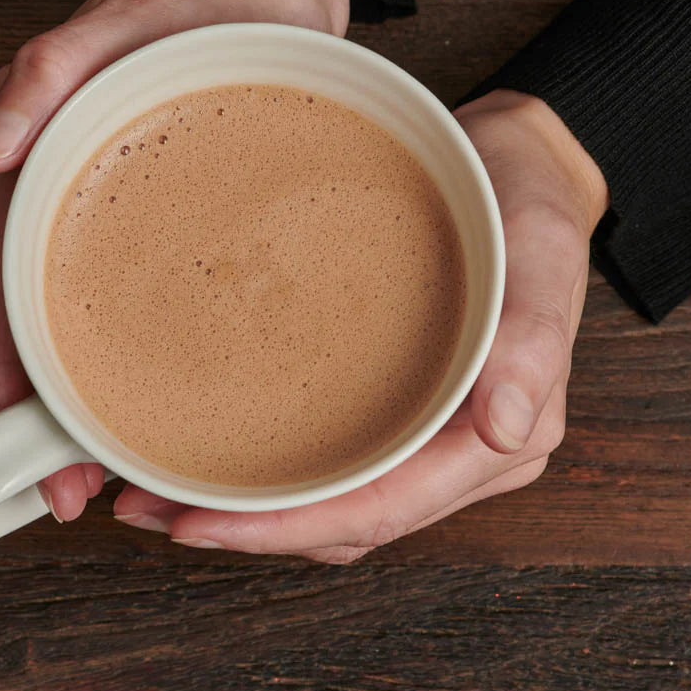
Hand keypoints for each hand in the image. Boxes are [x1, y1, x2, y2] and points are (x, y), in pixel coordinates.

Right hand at [0, 0, 351, 522]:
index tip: (21, 439)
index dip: (2, 362)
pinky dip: (127, 356)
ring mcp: (115, 211)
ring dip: (77, 396)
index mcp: (42, 156)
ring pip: (73, 318)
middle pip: (28, 316)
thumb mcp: (135, 17)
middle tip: (69, 489)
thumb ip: (56, 66)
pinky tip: (149, 399)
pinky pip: (131, 297)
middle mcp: (67, 193)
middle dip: (38, 407)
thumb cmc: (207, 2)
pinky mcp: (167, 222)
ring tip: (102, 470)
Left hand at [114, 90, 609, 561]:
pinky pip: (335, 457)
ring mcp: (430, 430)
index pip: (384, 509)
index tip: (202, 525)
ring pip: (335, 499)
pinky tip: (222, 448)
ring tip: (161, 491)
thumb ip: (533, 337)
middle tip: (150, 509)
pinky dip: (277, 467)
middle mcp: (463, 449)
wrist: (513, 162)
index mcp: (504, 434)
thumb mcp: (540, 247)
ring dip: (254, 509)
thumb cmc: (524, 200)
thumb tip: (507, 429)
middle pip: (347, 521)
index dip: (290, 529)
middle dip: (249, 528)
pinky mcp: (401, 402)